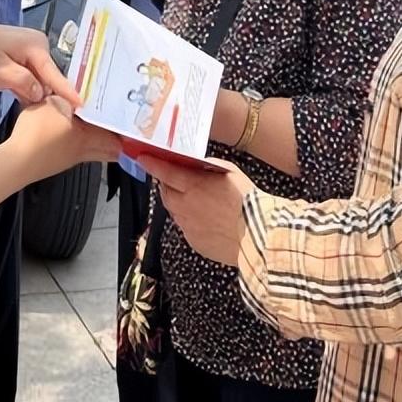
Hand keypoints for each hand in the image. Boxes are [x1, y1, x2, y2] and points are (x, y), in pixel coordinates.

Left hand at [0, 23, 80, 107]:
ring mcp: (39, 53)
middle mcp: (42, 47)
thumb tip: (40, 93)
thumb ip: (21, 81)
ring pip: (44, 80)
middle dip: (43, 94)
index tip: (80, 103)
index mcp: (35, 46)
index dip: (66, 90)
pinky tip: (18, 90)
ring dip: (33, 91)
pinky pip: (38, 78)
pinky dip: (30, 88)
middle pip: (50, 78)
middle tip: (28, 105)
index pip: (53, 72)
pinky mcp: (35, 59)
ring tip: (16, 92)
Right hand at [6, 97, 121, 178]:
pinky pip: (75, 152)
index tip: (132, 126)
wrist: (15, 162)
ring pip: (93, 152)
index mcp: (88, 138)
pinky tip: (68, 131)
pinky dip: (80, 142)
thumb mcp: (53, 103)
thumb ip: (66, 95)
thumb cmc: (35, 135)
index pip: (118, 140)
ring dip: (99, 140)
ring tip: (97, 125)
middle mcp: (82, 152)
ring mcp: (68, 160)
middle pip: (110, 150)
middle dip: (117, 139)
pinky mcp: (54, 162)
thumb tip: (74, 91)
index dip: (126, 134)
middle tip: (121, 127)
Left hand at [136, 154, 254, 266]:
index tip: (143, 158)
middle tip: (172, 179)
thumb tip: (199, 164)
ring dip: (178, 204)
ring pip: (175, 212)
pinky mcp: (194, 243)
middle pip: (166, 193)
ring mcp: (188, 227)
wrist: (258, 236)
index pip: (165, 172)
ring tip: (194, 200)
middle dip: (166, 185)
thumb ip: (210, 167)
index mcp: (194, 186)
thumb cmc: (249, 202)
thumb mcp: (231, 173)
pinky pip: (186, 229)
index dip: (153, 164)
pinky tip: (205, 219)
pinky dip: (190, 222)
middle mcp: (186, 207)